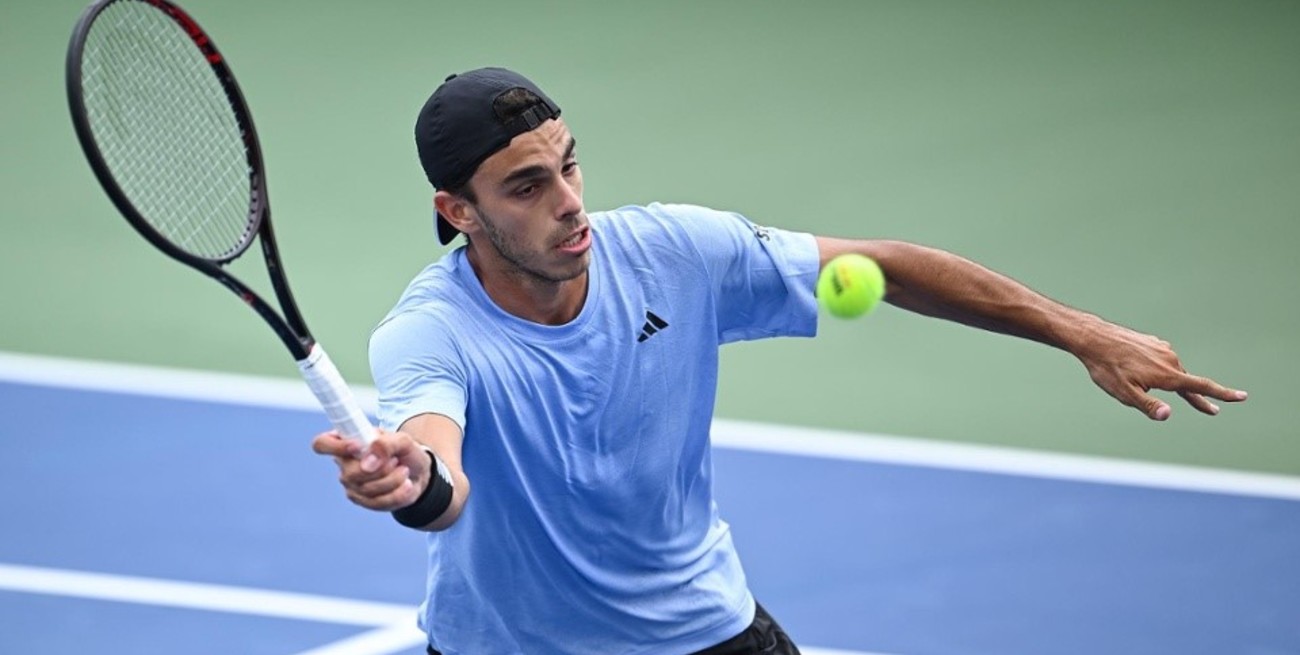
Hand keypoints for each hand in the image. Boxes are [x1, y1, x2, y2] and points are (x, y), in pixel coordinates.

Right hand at [311, 429, 428, 510]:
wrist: (417, 473)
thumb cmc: (404, 451)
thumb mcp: (402, 440)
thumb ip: (386, 444)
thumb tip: (368, 460)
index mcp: (347, 441)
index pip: (322, 444)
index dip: (335, 447)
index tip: (358, 447)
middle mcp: (344, 464)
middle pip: (350, 473)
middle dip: (381, 469)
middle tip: (396, 460)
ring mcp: (351, 484)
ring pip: (367, 490)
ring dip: (393, 480)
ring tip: (404, 471)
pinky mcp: (363, 501)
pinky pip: (378, 503)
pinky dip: (398, 494)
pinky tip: (407, 485)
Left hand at [1075, 322, 1246, 419]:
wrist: (1094, 337)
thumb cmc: (1107, 368)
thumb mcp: (1124, 393)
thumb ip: (1148, 406)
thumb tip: (1168, 415)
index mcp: (1167, 375)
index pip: (1200, 387)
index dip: (1222, 394)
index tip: (1242, 397)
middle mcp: (1170, 360)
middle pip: (1188, 383)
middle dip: (1196, 398)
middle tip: (1212, 410)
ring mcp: (1163, 349)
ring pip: (1172, 372)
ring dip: (1168, 383)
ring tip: (1146, 387)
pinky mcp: (1153, 342)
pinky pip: (1161, 361)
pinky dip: (1157, 369)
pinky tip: (1140, 369)